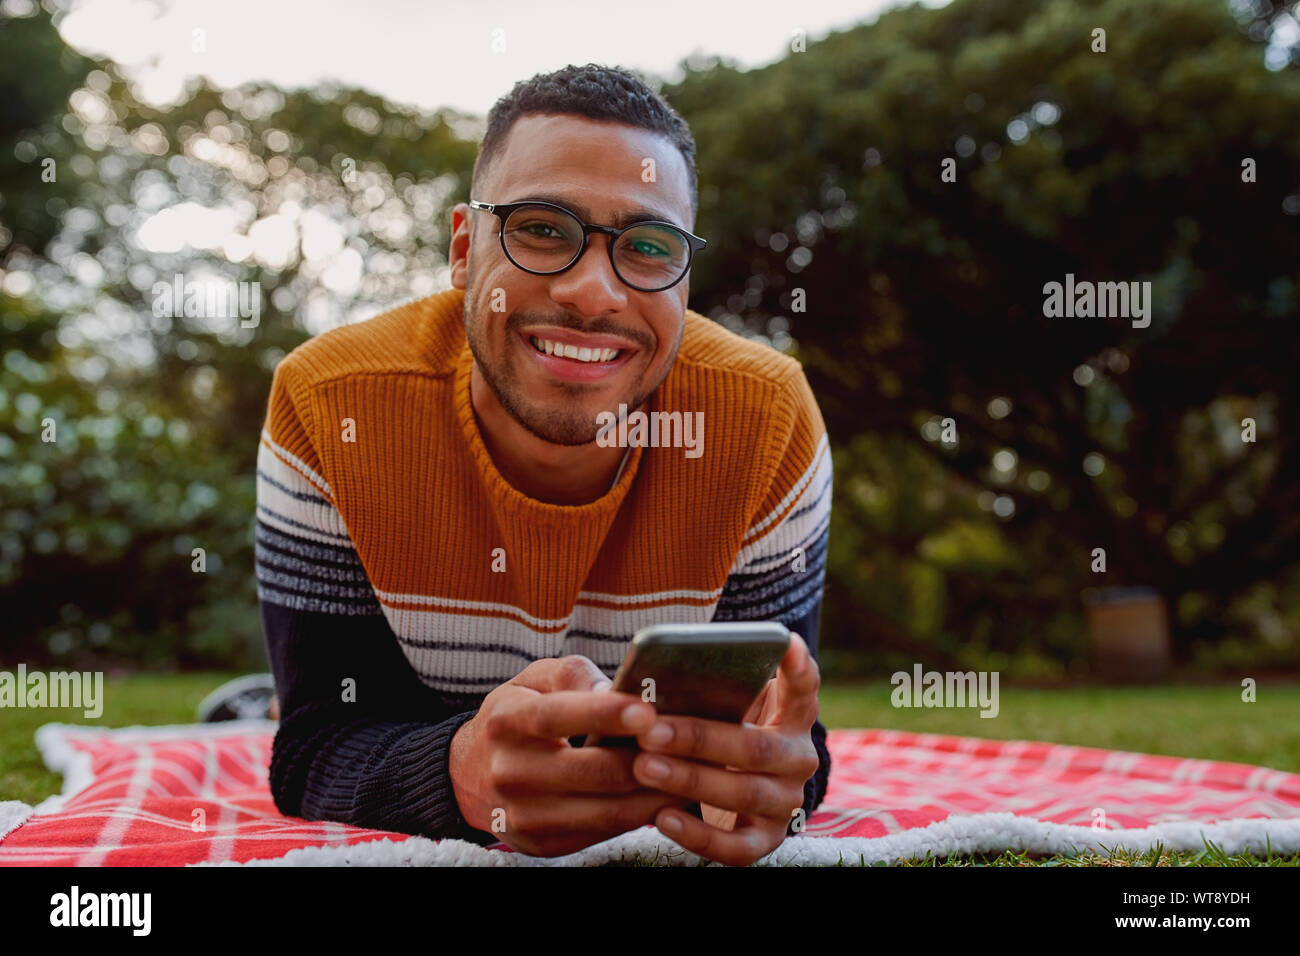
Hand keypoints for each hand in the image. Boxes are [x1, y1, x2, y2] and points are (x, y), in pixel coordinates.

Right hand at [449, 655, 695, 856]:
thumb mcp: (533, 680)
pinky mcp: (541, 844)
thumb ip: (572, 676)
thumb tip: (615, 692)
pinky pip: (603, 832)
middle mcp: (509, 772)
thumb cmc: (518, 715)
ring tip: (691, 771)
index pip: (557, 717)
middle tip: (689, 745)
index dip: (605, 715)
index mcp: (507, 721)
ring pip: (606, 810)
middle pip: (593, 772)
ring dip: (655, 793)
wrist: (470, 774)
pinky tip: (663, 796)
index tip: (647, 711)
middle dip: (648, 759)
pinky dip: (639, 815)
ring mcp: (524, 816)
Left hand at [630, 632, 820, 865]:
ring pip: (745, 793)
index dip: (797, 667)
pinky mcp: (766, 839)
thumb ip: (706, 688)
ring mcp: (785, 801)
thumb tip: (649, 676)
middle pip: (756, 748)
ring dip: (690, 780)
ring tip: (643, 766)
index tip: (783, 642)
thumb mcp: (723, 705)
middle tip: (650, 730)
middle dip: (699, 738)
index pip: (803, 688)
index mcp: (792, 716)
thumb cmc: (719, 728)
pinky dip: (698, 835)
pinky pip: (736, 847)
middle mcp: (798, 758)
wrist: (733, 786)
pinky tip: (662, 817)